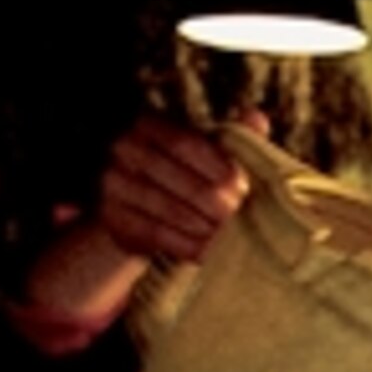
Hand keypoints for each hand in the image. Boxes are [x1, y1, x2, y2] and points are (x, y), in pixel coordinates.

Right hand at [92, 117, 253, 267]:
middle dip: (216, 203)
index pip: (185, 144)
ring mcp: (114, 184)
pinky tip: (210, 253)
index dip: (217, 167)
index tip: (244, 189)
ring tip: (232, 238)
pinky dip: (188, 246)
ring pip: (170, 209)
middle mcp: (124, 150)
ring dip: (206, 228)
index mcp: (147, 125)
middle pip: (179, 178)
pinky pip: (157, 234)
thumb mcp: (203, 151)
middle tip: (241, 219)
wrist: (138, 210)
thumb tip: (257, 117)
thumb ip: (231, 136)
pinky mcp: (114, 218)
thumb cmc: (182, 175)